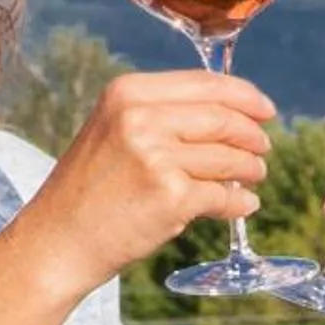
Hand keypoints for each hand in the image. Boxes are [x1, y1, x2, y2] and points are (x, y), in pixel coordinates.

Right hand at [14, 70, 275, 288]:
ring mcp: (156, 157)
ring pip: (228, 157)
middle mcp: (140, 118)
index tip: (266, 109)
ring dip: (250, 168)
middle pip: (222, 118)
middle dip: (252, 134)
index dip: (244, 95)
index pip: (204, 84)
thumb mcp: (113, 130)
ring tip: (254, 176)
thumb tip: (231, 113)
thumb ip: (162, 115)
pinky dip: (239, 202)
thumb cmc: (90, 190)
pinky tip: (243, 205)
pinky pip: (222, 196)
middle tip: (264, 148)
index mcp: (127, 92)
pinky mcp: (170, 197)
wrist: (58, 241)